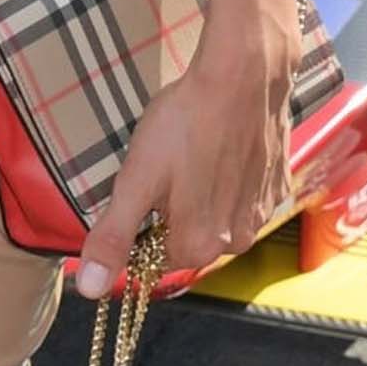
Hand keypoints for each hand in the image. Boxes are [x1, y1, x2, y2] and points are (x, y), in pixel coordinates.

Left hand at [75, 6, 295, 294]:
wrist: (244, 77)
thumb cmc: (184, 124)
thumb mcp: (136, 179)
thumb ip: (113, 237)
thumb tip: (89, 289)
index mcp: (198, 247)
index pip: (152, 258)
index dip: (137, 227)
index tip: (137, 191)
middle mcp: (236, 242)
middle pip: (185, 240)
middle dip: (169, 212)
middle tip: (164, 167)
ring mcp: (261, 214)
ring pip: (216, 218)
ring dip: (200, 197)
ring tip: (192, 154)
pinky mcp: (277, 187)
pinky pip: (242, 197)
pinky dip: (229, 181)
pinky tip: (219, 150)